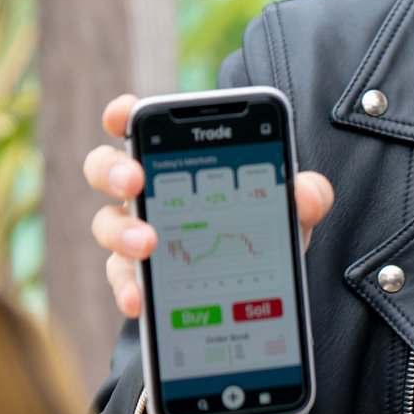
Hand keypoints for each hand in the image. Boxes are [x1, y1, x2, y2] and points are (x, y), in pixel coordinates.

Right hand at [85, 93, 335, 318]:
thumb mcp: (289, 212)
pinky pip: (121, 278)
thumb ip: (306, 196)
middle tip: (136, 180)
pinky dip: (127, 287)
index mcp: (178, 160)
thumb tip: (307, 193)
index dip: (125, 114)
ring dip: (123, 232)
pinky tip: (139, 299)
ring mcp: (134, 233)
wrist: (253, 293)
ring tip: (149, 244)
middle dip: (115, 169)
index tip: (124, 115)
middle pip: (105, 168)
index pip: (140, 124)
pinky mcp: (136, 276)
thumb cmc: (260, 231)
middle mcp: (146, 191)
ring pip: (106, 224)